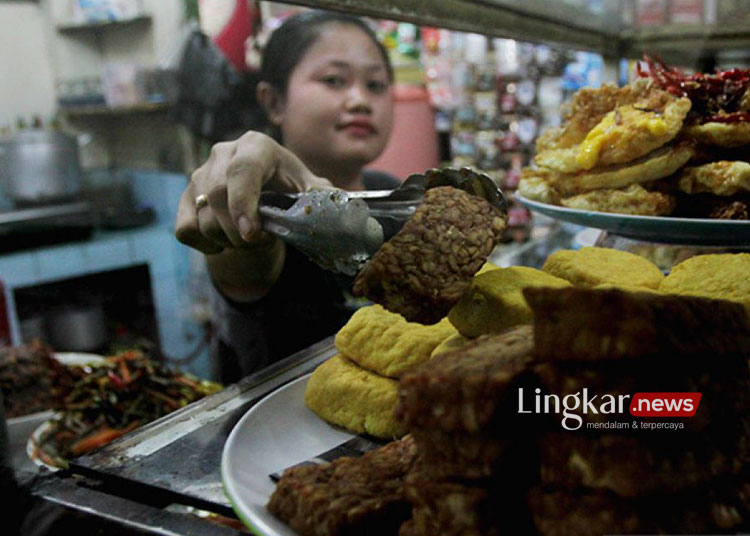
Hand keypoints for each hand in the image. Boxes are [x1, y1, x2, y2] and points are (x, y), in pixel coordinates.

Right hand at [175, 131, 332, 253]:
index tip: (252, 235)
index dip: (244, 204)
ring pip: (202, 217)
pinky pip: (185, 229)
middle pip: (217, 197)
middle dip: (240, 231)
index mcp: (256, 146)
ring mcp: (200, 174)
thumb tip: (339, 206)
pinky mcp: (187, 196)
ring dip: (227, 240)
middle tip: (260, 242)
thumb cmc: (292, 187)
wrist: (265, 192)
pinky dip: (205, 244)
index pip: (242, 172)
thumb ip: (323, 196)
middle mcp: (223, 153)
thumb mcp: (311, 188)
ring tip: (249, 240)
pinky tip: (224, 243)